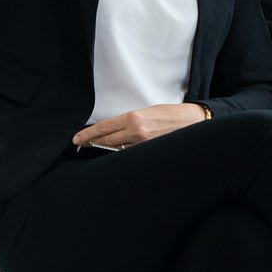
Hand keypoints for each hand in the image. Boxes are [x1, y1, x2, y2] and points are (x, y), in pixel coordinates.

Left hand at [71, 103, 208, 148]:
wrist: (195, 122)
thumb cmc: (172, 115)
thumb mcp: (148, 112)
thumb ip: (130, 121)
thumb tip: (115, 130)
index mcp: (133, 118)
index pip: (103, 128)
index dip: (87, 134)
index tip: (76, 140)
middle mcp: (135, 132)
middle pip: (105, 141)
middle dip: (90, 145)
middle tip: (80, 149)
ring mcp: (142, 145)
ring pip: (115, 151)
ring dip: (104, 152)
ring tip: (94, 154)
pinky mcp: (149, 153)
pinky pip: (129, 156)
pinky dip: (120, 156)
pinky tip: (114, 158)